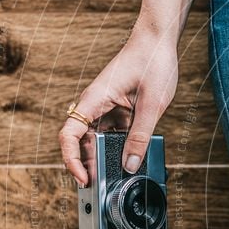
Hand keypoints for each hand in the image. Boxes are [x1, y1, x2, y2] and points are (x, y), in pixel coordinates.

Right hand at [58, 30, 178, 186]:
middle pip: (83, 142)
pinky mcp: (120, 109)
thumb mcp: (151, 105)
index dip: (71, 159)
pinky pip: (116, 133)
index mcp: (94, 101)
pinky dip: (121, 147)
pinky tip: (132, 160)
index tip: (83, 178)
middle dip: (90, 165)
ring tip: (117, 179)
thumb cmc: (152, 63)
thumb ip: (141, 136)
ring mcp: (107, 107)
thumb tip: (130, 166)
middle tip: (102, 188)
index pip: (70, 135)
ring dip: (106, 158)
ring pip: (100, 139)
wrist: (159, 40)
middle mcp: (95, 105)